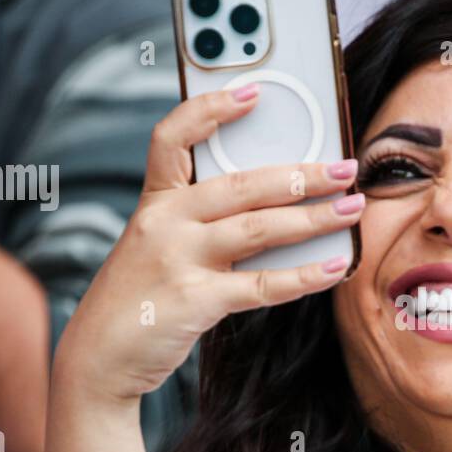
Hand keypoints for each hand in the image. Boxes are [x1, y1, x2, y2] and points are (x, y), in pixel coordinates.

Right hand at [52, 87, 363, 403]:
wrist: (98, 361)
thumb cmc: (140, 300)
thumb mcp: (157, 248)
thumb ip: (203, 226)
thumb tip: (281, 211)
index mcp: (155, 203)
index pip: (172, 138)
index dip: (211, 109)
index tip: (253, 91)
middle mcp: (163, 223)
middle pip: (242, 183)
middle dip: (301, 173)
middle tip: (345, 167)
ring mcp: (177, 259)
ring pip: (260, 227)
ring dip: (314, 217)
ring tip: (353, 208)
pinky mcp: (194, 300)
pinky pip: (262, 285)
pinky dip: (304, 276)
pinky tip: (335, 267)